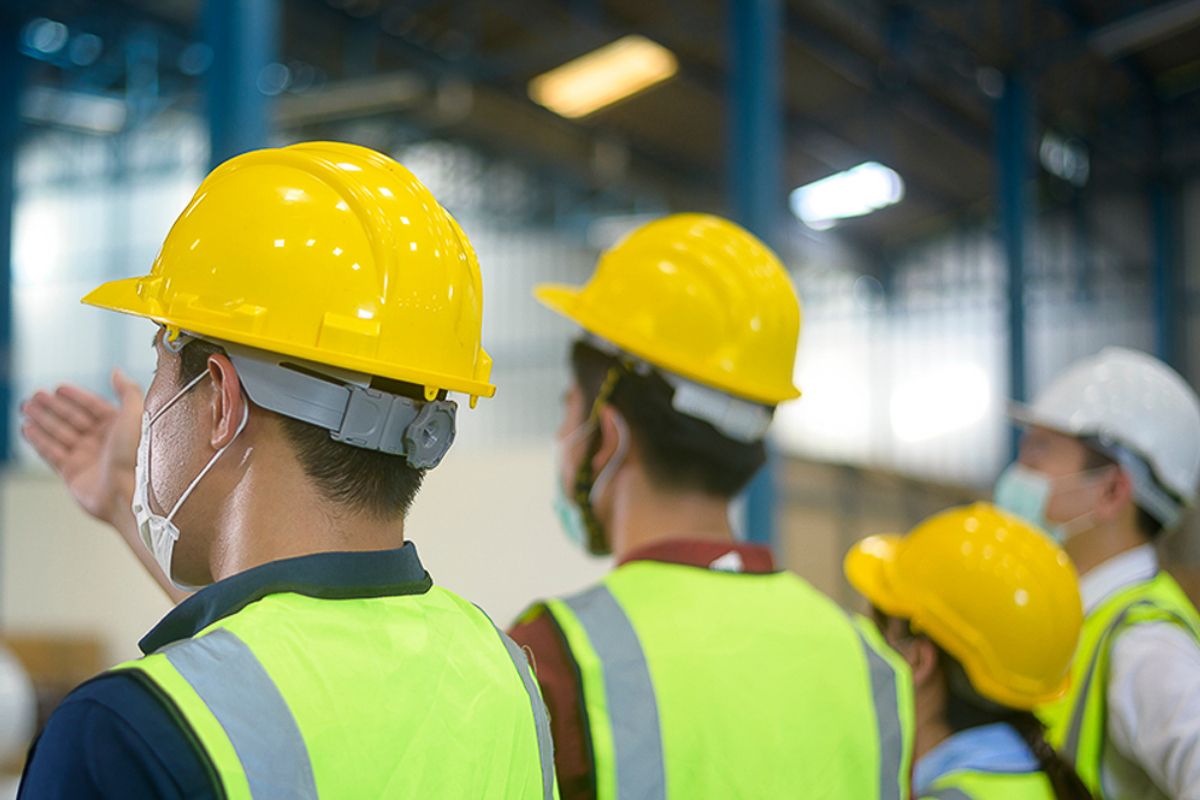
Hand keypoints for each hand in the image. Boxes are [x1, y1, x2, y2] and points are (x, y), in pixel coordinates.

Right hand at [21, 370, 143, 526]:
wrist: (128, 493)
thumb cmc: (137, 456)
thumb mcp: (136, 415)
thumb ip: (127, 391)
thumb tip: (116, 371)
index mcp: (119, 428)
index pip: (93, 407)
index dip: (76, 397)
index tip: (59, 387)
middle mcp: (102, 442)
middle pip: (72, 419)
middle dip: (53, 406)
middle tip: (35, 395)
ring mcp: (87, 458)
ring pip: (59, 433)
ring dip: (42, 420)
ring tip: (26, 406)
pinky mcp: (72, 473)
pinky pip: (51, 452)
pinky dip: (38, 440)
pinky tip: (27, 428)